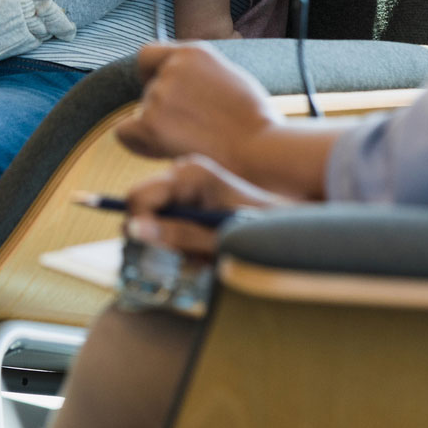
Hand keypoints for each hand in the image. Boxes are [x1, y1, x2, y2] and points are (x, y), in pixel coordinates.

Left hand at [116, 43, 278, 165]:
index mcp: (192, 52)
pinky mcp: (149, 122)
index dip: (151, 74)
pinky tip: (161, 150)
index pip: (147, 55)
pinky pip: (125, 132)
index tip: (162, 92)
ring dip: (160, 127)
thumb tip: (177, 85)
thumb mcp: (227, 76)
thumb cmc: (252, 119)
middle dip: (164, 109)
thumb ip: (197, 75)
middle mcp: (171, 68)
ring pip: (143, 112)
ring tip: (196, 140)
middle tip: (195, 130)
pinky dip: (138, 143)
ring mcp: (159, 94)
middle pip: (149, 89)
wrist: (258, 147)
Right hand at [124, 155, 291, 258]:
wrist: (293, 224)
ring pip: (158, 219)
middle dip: (160, 238)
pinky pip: (173, 221)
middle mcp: (184, 172)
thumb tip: (134, 230)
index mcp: (189, 175)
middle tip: (192, 256)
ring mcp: (188, 182)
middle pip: (144, 208)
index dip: (139, 227)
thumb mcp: (219, 238)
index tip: (162, 252)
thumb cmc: (262, 228)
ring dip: (176, 244)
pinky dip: (185, 241)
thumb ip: (178, 235)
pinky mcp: (194, 195)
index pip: (139, 197)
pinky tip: (208, 247)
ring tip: (207, 253)